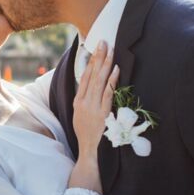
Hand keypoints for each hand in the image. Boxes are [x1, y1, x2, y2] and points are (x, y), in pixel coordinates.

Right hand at [73, 41, 118, 157]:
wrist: (89, 152)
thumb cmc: (87, 135)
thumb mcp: (80, 116)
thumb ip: (84, 102)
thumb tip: (91, 87)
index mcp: (78, 102)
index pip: (85, 77)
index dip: (91, 62)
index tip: (95, 49)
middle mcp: (84, 102)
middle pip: (92, 75)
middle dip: (98, 57)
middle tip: (104, 42)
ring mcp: (93, 107)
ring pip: (100, 81)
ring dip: (106, 64)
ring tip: (110, 50)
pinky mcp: (103, 114)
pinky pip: (108, 94)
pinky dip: (112, 81)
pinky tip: (115, 69)